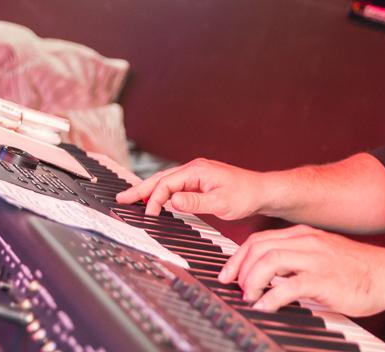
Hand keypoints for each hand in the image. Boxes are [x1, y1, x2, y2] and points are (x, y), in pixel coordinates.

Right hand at [115, 158, 264, 218]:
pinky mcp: (200, 180)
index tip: (150, 216)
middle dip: (141, 189)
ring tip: (132, 198)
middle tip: (122, 198)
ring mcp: (197, 174)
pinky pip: (175, 184)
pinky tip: (156, 198)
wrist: (262, 191)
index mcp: (197, 171)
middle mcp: (194, 169)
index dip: (155, 200)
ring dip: (149, 190)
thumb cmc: (245, 195)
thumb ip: (194, 202)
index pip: (167, 184)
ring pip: (166, 180)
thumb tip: (171, 201)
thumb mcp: (220, 202)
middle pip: (161, 178)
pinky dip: (162, 191)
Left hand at [219, 225, 384, 316]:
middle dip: (240, 269)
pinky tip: (266, 307)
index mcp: (303, 235)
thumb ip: (297, 257)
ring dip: (252, 281)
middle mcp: (306, 242)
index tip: (228, 274)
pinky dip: (270, 297)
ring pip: (269, 261)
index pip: (259, 239)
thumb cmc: (356, 269)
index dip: (238, 257)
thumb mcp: (321, 253)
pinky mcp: (323, 280)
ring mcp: (315, 259)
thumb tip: (268, 273)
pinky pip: (288, 286)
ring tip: (250, 297)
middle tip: (236, 289)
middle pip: (259, 247)